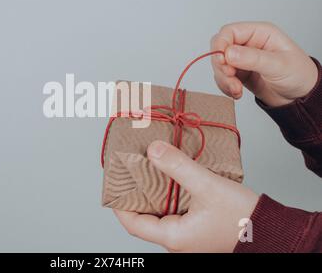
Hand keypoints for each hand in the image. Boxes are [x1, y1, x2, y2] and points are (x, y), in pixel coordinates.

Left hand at [114, 141, 258, 252]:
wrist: (272, 230)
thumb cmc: (243, 217)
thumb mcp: (207, 187)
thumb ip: (178, 167)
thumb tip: (152, 150)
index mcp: (174, 236)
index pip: (133, 224)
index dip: (120, 203)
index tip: (115, 182)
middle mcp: (177, 239)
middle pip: (144, 217)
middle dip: (136, 193)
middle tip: (132, 169)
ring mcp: (187, 234)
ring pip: (160, 211)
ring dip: (153, 191)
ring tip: (149, 167)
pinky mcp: (196, 226)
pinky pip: (174, 210)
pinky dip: (169, 193)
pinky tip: (171, 175)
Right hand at [211, 22, 317, 106]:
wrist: (300, 97)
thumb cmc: (299, 75)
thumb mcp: (278, 65)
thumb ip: (252, 58)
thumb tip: (228, 53)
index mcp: (259, 33)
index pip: (229, 32)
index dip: (220, 45)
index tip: (221, 61)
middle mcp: (248, 44)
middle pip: (220, 49)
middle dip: (221, 66)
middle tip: (231, 78)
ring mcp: (242, 60)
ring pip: (219, 66)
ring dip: (223, 80)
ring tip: (236, 90)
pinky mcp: (239, 74)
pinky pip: (222, 78)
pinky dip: (225, 87)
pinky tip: (237, 93)